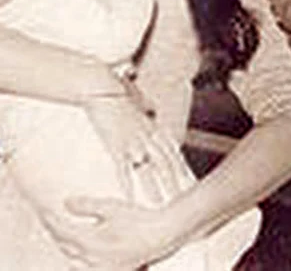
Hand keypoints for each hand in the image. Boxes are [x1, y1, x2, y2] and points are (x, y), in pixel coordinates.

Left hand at [42, 197, 173, 269]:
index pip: (61, 231)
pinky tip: (84, 258)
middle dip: (56, 234)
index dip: (50, 220)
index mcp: (90, 242)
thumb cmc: (140, 220)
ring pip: (75, 263)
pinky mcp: (114, 270)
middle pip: (66, 248)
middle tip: (51, 223)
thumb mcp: (110, 207)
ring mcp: (103, 267)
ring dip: (68, 251)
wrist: (163, 233)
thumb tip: (67, 203)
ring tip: (65, 240)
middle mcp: (93, 259)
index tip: (45, 212)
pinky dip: (82, 263)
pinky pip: (89, 270)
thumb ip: (86, 206)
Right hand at [84, 88, 180, 205]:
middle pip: (166, 163)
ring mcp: (133, 140)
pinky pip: (124, 169)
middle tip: (183, 199)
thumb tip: (152, 108)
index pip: (172, 149)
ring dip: (155, 188)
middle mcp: (147, 135)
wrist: (101, 85)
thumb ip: (147, 107)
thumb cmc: (116, 90)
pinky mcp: (116, 144)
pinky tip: (130, 198)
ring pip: (149, 169)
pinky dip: (128, 185)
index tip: (189, 180)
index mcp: (153, 125)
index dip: (181, 166)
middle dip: (175, 182)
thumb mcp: (137, 99)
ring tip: (162, 205)